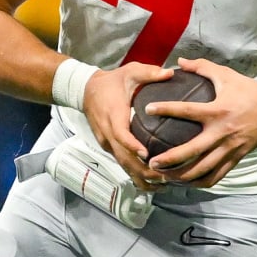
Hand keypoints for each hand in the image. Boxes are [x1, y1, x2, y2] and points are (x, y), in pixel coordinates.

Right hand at [82, 61, 174, 189]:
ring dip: (141, 176)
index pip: (121, 135)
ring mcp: (108, 142)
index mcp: (113, 116)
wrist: (85, 90)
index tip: (147, 155)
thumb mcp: (129, 72)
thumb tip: (171, 73)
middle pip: (124, 157)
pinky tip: (151, 183)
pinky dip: (136, 174)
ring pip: (123, 165)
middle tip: (164, 177)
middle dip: (143, 170)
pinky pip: (123, 163)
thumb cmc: (111, 82)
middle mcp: (108, 133)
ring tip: (162, 184)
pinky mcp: (110, 147)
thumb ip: (149, 72)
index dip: (132, 146)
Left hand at [142, 57, 256, 188]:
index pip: (186, 110)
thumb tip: (180, 62)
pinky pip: (217, 175)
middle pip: (192, 151)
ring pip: (203, 169)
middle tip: (151, 163)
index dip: (166, 109)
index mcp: (217, 110)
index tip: (147, 110)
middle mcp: (222, 132)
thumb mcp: (226, 75)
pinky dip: (201, 182)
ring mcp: (229, 148)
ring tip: (165, 177)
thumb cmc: (249, 91)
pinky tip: (187, 183)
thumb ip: (202, 67)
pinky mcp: (236, 158)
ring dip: (182, 176)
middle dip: (169, 160)